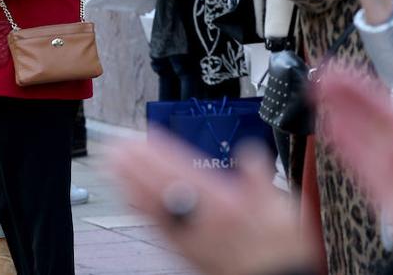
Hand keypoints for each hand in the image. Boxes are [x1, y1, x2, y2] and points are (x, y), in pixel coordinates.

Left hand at [108, 131, 311, 274]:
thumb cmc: (277, 249)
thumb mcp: (277, 205)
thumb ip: (258, 174)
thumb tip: (249, 150)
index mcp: (221, 201)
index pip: (182, 171)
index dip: (160, 153)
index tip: (144, 139)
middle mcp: (199, 218)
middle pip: (159, 187)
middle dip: (137, 166)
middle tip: (116, 148)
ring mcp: (189, 236)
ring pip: (153, 207)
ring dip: (131, 185)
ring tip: (114, 169)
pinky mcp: (185, 253)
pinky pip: (156, 227)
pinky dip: (141, 211)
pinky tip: (132, 202)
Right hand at [315, 66, 392, 258]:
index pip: (380, 98)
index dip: (358, 82)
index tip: (339, 68)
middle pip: (363, 110)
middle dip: (341, 92)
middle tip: (319, 75)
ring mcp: (382, 158)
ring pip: (354, 128)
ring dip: (335, 109)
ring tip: (316, 92)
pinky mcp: (371, 176)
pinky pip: (351, 153)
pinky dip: (339, 138)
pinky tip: (326, 124)